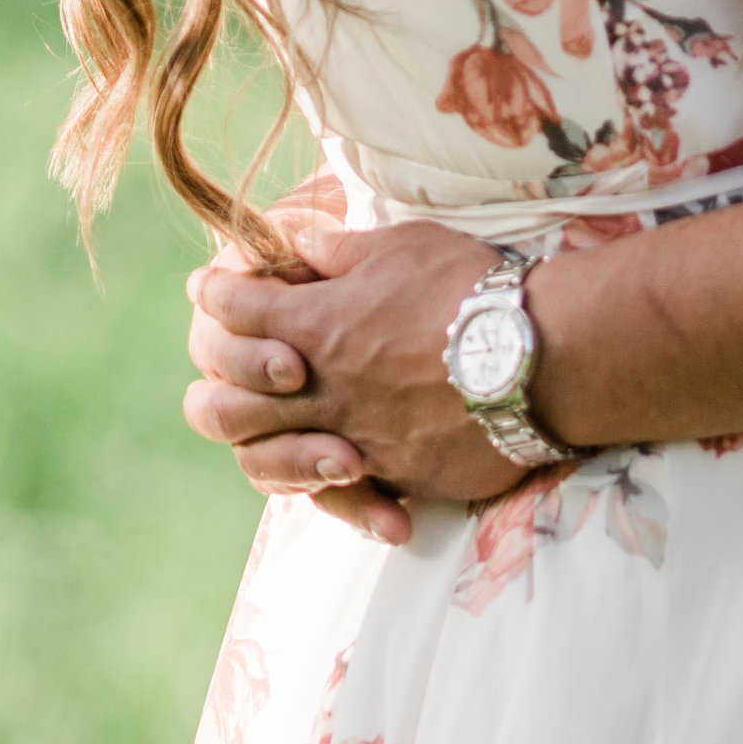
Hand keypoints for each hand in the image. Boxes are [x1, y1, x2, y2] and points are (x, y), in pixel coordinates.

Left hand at [186, 215, 532, 541]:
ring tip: (273, 439)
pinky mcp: (393, 477)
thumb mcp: (400, 247)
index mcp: (314, 325)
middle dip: (214, 390)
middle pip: (224, 405)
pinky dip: (337, 494)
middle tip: (222, 378)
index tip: (208, 292)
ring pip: (267, 463)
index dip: (216, 297)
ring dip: (263, 452)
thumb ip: (341, 254)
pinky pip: (342, 498)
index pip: (234, 309)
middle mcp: (320, 389)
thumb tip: (303, 245)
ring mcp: (353, 440)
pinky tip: (341, 481)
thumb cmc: (469, 290)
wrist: (535, 359)